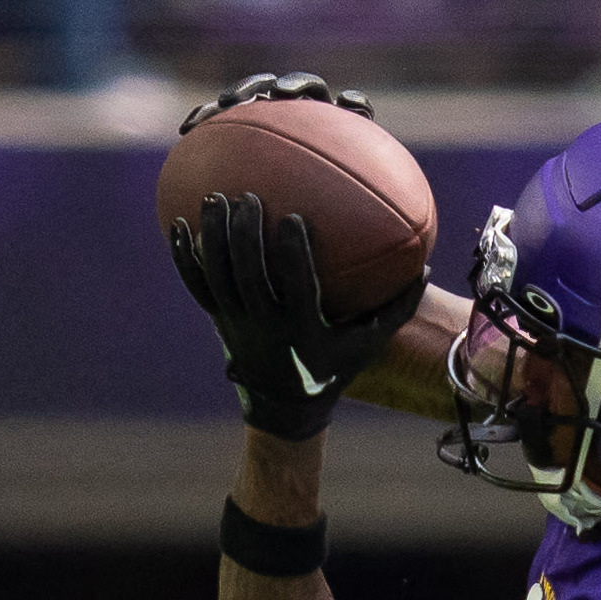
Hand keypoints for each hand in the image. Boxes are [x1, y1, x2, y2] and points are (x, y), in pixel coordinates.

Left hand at [169, 85, 404, 440]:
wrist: (285, 403)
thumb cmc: (333, 365)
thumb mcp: (368, 343)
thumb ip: (395, 308)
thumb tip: (423, 266)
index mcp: (302, 328)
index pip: (294, 285)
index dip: (290, 252)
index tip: (292, 216)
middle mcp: (265, 325)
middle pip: (247, 277)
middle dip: (244, 236)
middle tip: (247, 196)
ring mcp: (236, 322)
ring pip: (218, 276)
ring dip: (213, 237)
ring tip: (214, 198)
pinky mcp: (217, 318)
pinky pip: (195, 284)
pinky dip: (184, 257)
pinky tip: (177, 225)